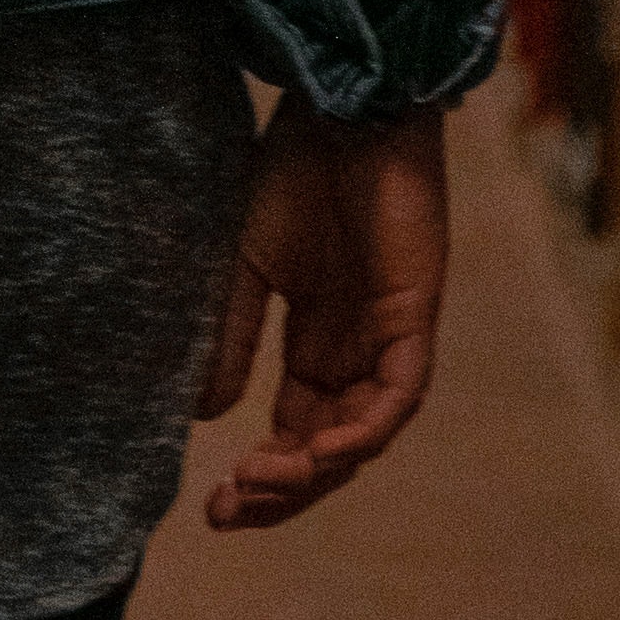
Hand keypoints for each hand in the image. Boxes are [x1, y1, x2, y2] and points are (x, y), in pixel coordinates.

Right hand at [197, 99, 447, 533]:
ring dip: (314, 472)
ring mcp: (389, 338)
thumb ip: (230, 336)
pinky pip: (397, 398)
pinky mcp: (414, 316)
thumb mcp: (244, 266)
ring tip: (258, 481)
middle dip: (282, 491)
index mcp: (318, 342)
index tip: (211, 507)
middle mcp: (357, 351)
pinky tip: (318, 454)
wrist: (338, 109)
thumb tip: (205, 417)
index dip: (262, 478)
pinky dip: (362, 434)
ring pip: (362, 437)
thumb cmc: (293, 172)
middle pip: (329, 452)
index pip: (297, 434)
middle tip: (228, 511)